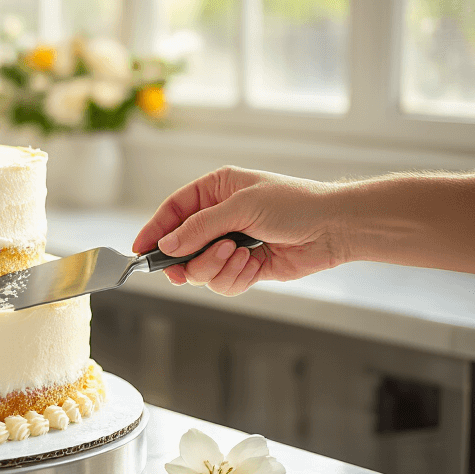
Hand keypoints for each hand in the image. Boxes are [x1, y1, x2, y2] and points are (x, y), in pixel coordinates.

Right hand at [132, 166, 349, 295]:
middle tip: (192, 267)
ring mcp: (230, 244)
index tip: (140, 251)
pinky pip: (222, 283)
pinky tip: (253, 264)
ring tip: (241, 255)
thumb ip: (200, 227)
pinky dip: (234, 278)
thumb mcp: (241, 207)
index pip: (172, 211)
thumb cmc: (294, 204)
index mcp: (214, 191)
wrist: (334, 228)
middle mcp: (218, 218)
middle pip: (181, 247)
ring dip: (217, 267)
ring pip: (200, 269)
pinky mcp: (245, 267)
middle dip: (190, 258)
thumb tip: (167, 245)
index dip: (154, 231)